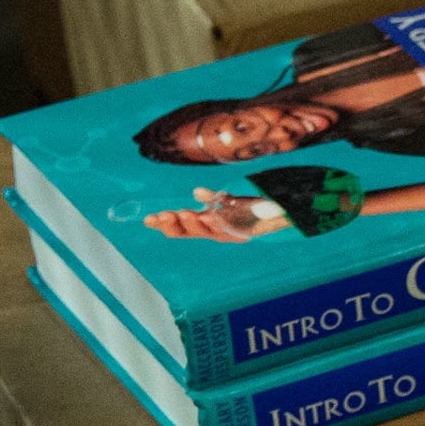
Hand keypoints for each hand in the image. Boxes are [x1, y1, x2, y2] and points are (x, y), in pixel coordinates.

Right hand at [144, 190, 280, 241]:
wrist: (275, 214)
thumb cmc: (247, 210)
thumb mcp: (226, 202)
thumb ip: (211, 198)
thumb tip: (196, 192)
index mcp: (206, 226)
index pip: (180, 230)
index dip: (164, 226)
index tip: (149, 219)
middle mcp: (215, 233)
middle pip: (189, 233)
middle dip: (174, 225)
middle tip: (162, 216)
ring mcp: (228, 233)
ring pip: (206, 230)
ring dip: (194, 222)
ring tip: (182, 213)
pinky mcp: (242, 230)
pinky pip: (227, 226)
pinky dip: (216, 219)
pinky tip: (206, 214)